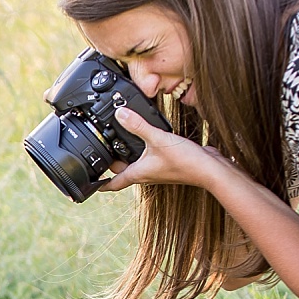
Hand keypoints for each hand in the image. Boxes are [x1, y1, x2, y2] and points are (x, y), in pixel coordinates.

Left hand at [99, 106, 242, 192]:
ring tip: (120, 141)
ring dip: (128, 156)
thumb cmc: (185, 162)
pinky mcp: (168, 164)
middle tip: (102, 150)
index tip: (88, 183)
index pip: (113, 183)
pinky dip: (144, 150)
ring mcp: (157, 170)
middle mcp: (146, 174)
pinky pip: (150, 158)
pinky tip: (148, 139)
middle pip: (122, 171)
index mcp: (138, 173)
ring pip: (136, 164)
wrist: (210, 170)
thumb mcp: (158, 139)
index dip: (99, 183)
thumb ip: (138, 126)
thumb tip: (120, 114)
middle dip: (112, 163)